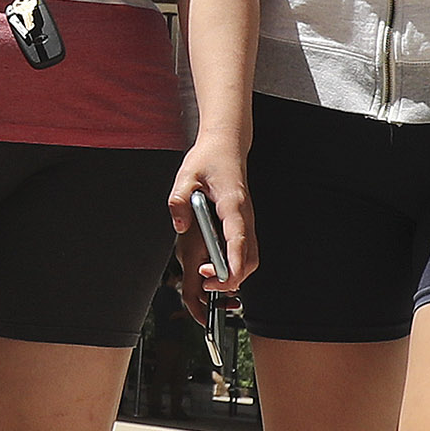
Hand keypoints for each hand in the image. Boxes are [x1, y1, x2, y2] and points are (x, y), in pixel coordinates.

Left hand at [167, 142, 257, 317]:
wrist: (225, 146)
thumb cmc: (208, 159)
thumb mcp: (186, 175)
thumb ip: (179, 201)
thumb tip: (180, 227)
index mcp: (233, 205)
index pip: (238, 241)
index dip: (231, 265)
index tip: (218, 279)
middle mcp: (245, 216)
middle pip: (250, 259)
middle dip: (232, 278)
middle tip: (206, 284)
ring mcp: (246, 221)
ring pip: (250, 258)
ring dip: (234, 274)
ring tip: (208, 279)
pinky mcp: (243, 223)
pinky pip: (245, 251)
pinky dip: (234, 265)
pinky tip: (215, 267)